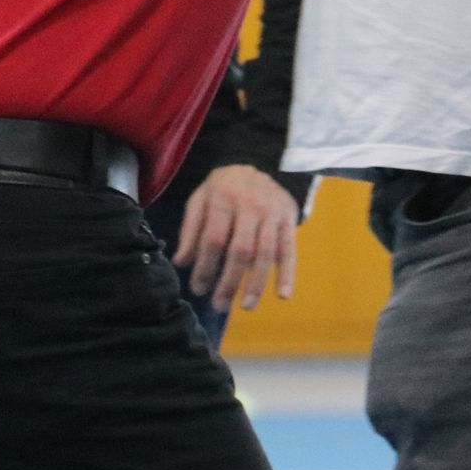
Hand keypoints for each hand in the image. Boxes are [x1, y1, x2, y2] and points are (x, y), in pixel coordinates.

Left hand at [174, 164, 300, 311]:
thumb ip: (190, 229)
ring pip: (265, 253)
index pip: (213, 239)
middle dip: (229, 282)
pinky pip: (289, 249)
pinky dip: (288, 273)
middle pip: (240, 250)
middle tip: (219, 305)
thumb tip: (181, 263)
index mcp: (223, 198)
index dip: (205, 267)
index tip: (199, 289)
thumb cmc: (223, 188)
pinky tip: (283, 294)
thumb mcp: (200, 200)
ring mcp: (273, 212)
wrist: (257, 162)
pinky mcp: (289, 219)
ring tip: (246, 306)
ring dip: (256, 284)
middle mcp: (250, 204)